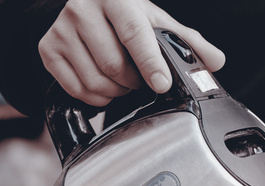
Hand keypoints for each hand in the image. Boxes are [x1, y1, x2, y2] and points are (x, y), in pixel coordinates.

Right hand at [38, 0, 224, 106]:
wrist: (84, 6)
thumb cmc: (124, 16)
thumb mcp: (155, 22)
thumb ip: (187, 41)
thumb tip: (216, 61)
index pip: (134, 33)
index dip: (150, 62)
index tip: (161, 83)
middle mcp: (83, 9)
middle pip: (114, 66)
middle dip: (134, 81)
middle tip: (141, 78)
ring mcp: (61, 30)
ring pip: (96, 81)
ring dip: (117, 92)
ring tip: (123, 81)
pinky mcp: (48, 50)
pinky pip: (76, 90)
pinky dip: (96, 98)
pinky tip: (105, 86)